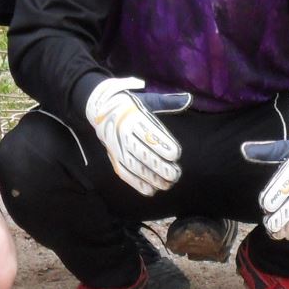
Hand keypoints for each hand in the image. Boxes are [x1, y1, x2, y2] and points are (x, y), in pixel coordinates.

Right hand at [84, 76, 189, 195]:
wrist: (100, 109)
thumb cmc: (130, 105)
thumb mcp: (147, 99)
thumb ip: (168, 102)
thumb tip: (188, 99)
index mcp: (133, 117)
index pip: (148, 134)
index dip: (162, 146)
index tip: (176, 154)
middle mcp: (123, 134)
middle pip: (142, 153)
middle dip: (159, 166)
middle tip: (175, 174)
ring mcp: (117, 148)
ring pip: (134, 166)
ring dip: (151, 177)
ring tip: (167, 184)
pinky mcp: (114, 158)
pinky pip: (125, 173)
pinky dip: (137, 183)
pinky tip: (151, 189)